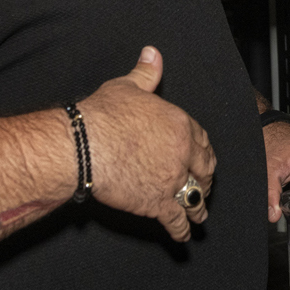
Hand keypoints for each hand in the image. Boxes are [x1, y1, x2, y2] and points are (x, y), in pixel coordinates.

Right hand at [77, 46, 216, 241]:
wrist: (84, 144)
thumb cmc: (102, 114)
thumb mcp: (127, 86)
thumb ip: (146, 72)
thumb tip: (153, 53)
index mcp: (179, 124)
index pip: (202, 140)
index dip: (203, 152)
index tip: (203, 159)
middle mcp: (181, 152)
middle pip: (203, 170)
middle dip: (205, 180)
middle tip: (204, 186)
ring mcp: (171, 179)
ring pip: (193, 198)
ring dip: (197, 208)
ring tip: (200, 216)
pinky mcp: (157, 202)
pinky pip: (176, 220)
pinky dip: (181, 230)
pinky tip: (183, 237)